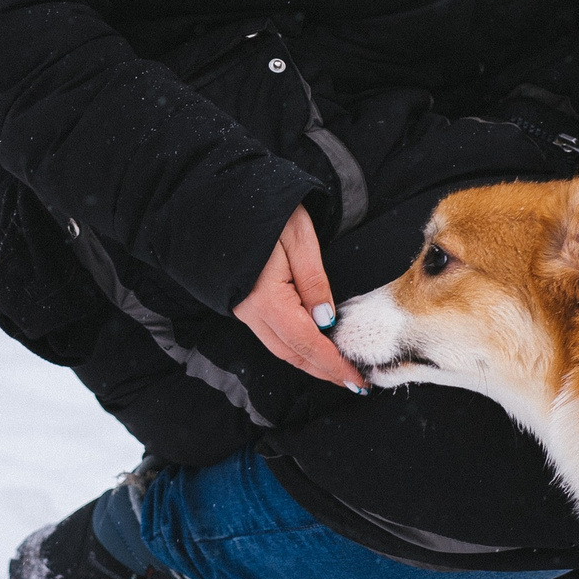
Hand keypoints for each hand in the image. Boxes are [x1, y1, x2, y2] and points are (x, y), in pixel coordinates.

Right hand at [234, 205, 366, 390]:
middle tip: (353, 380)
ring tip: (337, 369)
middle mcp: (252, 312)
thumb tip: (327, 321)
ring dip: (309, 362)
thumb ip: (314, 283)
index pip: (307, 344)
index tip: (356, 378)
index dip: (332, 364)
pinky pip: (273, 334)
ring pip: (281, 347)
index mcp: (267, 299)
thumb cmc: (266, 212)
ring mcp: (246, 309)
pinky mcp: (245, 303)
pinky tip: (312, 346)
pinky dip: (295, 347)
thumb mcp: (299, 240)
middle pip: (293, 353)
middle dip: (323, 371)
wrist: (221, 197)